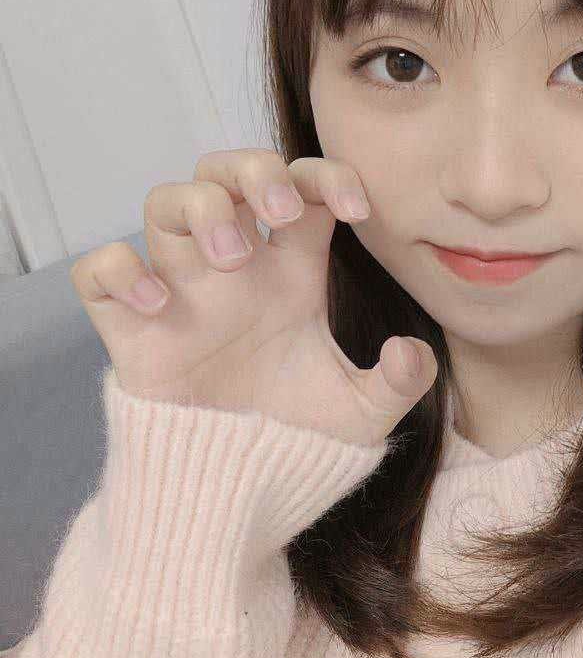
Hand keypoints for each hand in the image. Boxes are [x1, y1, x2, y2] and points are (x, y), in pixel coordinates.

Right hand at [69, 148, 436, 445]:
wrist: (238, 487)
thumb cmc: (296, 438)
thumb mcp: (363, 416)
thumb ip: (399, 383)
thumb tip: (409, 351)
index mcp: (290, 270)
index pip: (304, 187)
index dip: (330, 177)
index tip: (359, 212)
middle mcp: (234, 267)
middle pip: (226, 170)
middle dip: (254, 170)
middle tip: (280, 212)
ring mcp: (180, 290)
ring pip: (164, 201)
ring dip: (199, 209)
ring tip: (229, 258)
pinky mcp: (131, 328)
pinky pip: (97, 270)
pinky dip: (118, 271)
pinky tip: (159, 305)